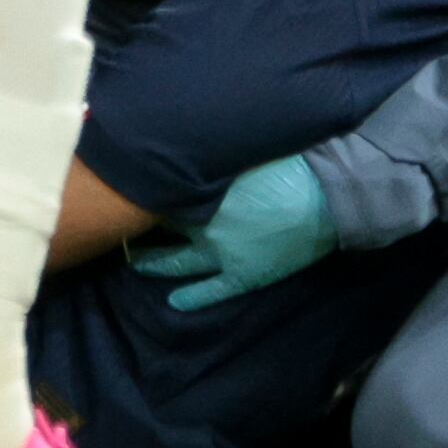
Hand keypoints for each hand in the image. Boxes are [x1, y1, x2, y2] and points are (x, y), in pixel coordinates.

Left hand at [129, 155, 334, 309]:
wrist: (326, 193)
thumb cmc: (286, 161)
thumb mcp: (239, 149)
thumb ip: (211, 154)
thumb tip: (188, 145)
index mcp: (200, 190)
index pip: (158, 193)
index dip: (144, 192)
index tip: (129, 189)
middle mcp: (202, 223)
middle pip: (159, 227)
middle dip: (139, 227)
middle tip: (121, 227)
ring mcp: (221, 253)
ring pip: (177, 262)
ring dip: (153, 263)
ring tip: (135, 261)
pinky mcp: (244, 274)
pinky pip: (211, 292)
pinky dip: (192, 298)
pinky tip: (174, 302)